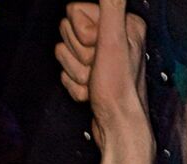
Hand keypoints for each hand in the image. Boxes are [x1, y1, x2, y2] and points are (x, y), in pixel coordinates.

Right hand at [58, 0, 149, 152]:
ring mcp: (102, 58)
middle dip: (78, 54)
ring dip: (76, 71)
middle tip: (97, 68)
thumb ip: (111, 4)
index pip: (73, 10)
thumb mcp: (114, 39)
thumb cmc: (120, 90)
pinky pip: (65, 71)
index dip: (80, 32)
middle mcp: (115, 38)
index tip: (98, 48)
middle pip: (67, 30)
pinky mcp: (92, 75)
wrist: (119, 127)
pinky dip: (74, 84)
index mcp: (123, 24)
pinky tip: (91, 92)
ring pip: (63, 52)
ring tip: (95, 82)